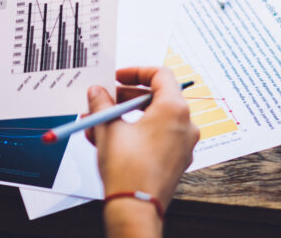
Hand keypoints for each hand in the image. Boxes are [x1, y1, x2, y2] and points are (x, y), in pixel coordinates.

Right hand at [87, 67, 199, 234]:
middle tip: (102, 101)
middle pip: (154, 98)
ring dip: (123, 119)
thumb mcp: (109, 128)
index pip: (160, 74)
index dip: (135, 72)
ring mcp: (182, 144)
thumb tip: (97, 92)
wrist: (135, 208)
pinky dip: (133, 134)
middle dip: (122, 99)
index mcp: (174, 109)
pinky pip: (154, 138)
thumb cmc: (128, 169)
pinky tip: (107, 141)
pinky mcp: (175, 160)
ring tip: (96, 125)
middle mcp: (185, 124)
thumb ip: (102, 103)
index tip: (117, 77)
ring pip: (151, 120)